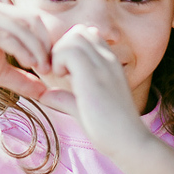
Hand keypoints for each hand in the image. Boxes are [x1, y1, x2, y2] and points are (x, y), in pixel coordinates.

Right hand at [0, 3, 54, 99]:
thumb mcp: (1, 72)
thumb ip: (22, 79)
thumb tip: (45, 91)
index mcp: (3, 14)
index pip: (35, 20)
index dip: (48, 40)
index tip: (53, 63)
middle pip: (32, 21)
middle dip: (44, 44)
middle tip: (49, 68)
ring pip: (21, 27)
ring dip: (35, 48)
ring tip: (41, 68)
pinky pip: (5, 36)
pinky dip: (20, 49)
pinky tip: (27, 64)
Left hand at [46, 25, 156, 161]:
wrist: (130, 142)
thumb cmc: (110, 131)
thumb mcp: (83, 109)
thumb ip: (65, 98)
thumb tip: (44, 94)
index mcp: (109, 65)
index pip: (88, 35)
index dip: (68, 48)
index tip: (62, 71)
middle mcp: (108, 60)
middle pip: (79, 31)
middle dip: (61, 48)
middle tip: (57, 72)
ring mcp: (102, 66)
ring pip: (73, 36)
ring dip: (59, 53)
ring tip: (59, 75)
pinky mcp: (93, 76)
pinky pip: (69, 51)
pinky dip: (58, 61)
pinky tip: (60, 78)